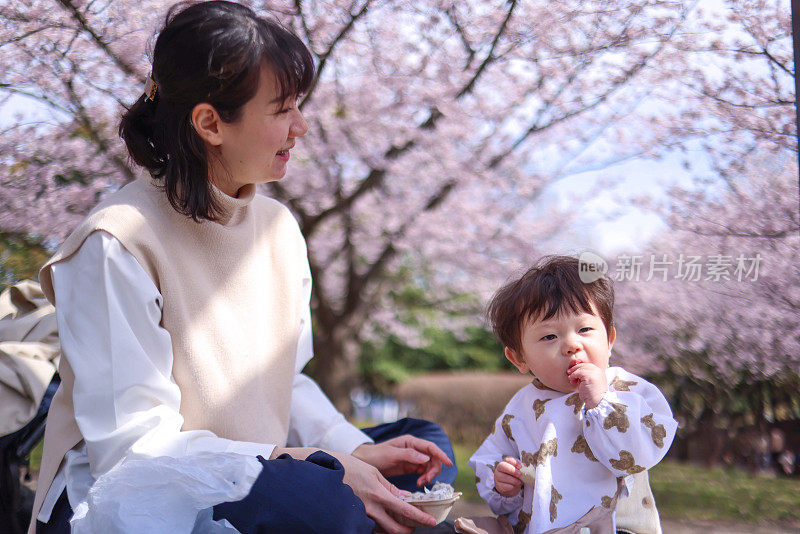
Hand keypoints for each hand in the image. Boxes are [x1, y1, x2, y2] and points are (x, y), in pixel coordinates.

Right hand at [271, 447, 436, 533]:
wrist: (326, 471)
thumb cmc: (350, 467)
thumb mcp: (374, 473)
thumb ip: (389, 487)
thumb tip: (402, 498)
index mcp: (379, 494)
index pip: (405, 510)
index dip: (420, 518)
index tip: (431, 522)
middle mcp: (371, 508)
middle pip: (395, 529)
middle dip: (408, 530)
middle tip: (415, 527)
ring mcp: (361, 515)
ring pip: (383, 530)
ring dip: (394, 529)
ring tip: (401, 523)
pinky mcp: (354, 516)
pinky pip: (371, 526)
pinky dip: (381, 525)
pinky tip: (384, 519)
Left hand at [352, 435, 452, 486]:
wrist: (365, 462)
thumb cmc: (376, 455)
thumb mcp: (391, 454)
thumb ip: (408, 455)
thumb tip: (426, 458)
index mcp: (410, 442)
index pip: (430, 447)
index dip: (441, 454)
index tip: (448, 463)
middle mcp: (414, 449)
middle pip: (433, 458)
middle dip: (433, 470)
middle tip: (426, 481)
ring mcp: (413, 458)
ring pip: (429, 466)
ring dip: (428, 476)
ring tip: (420, 484)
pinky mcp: (410, 467)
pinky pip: (423, 472)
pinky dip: (424, 479)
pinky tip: (419, 484)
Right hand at [494, 457, 522, 497]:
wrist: (509, 487)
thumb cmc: (514, 477)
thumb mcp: (518, 471)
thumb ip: (520, 468)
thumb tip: (524, 465)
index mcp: (504, 463)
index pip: (507, 459)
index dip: (514, 462)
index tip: (520, 466)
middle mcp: (499, 469)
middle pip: (502, 466)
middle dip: (512, 470)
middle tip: (519, 474)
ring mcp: (497, 477)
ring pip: (504, 477)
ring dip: (514, 480)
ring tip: (519, 482)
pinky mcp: (499, 486)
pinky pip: (505, 486)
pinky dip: (512, 487)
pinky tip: (515, 486)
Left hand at [566, 361, 607, 408]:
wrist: (596, 402)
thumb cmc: (591, 394)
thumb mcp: (588, 382)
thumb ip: (584, 375)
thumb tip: (574, 370)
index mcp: (599, 372)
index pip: (587, 365)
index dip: (579, 366)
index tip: (572, 370)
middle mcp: (598, 371)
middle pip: (584, 365)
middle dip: (575, 368)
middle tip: (569, 372)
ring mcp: (595, 373)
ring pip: (581, 368)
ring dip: (574, 372)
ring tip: (571, 379)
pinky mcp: (590, 376)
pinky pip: (579, 372)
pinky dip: (574, 375)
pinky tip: (572, 380)